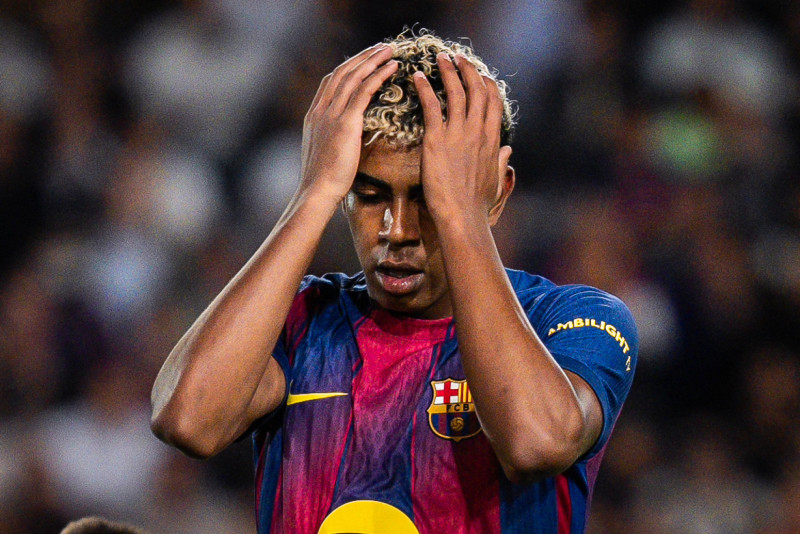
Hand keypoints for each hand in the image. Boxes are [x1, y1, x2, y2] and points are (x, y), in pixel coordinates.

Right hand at [298, 44, 397, 202]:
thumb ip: (331, 138)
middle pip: (343, 72)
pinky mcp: (345, 122)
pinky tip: (392, 67)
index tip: (364, 60)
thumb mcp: (324, 153)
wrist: (317, 191)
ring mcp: (332, 114)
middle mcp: (321, 110)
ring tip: (390, 50)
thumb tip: (344, 137)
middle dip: (363, 57)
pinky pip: (364, 91)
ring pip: (354, 76)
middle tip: (381, 47)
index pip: (331, 81)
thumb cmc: (323, 181)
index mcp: (314, 116)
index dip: (348, 67)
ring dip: (373, 60)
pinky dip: (378, 75)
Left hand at [412, 53, 508, 224]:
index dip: (486, 83)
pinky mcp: (436, 140)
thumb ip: (500, 161)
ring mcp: (458, 134)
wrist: (462, 216)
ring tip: (440, 59)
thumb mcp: (494, 180)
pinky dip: (426, 88)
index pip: (493, 102)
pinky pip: (431, 106)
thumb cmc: (477, 204)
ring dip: (448, 71)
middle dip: (467, 69)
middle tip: (457, 58)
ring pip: (456, 92)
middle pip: (476, 89)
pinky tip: (419, 78)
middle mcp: (477, 131)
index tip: (479, 74)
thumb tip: (507, 149)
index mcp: (491, 139)